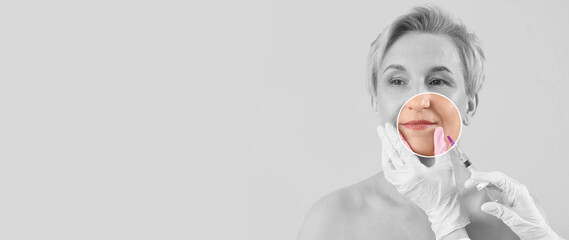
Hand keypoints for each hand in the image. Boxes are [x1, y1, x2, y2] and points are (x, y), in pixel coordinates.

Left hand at [377, 122, 468, 239]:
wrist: (442, 210)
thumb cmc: (446, 190)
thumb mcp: (446, 168)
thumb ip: (442, 149)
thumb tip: (440, 133)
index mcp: (416, 172)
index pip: (402, 150)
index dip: (395, 137)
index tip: (389, 126)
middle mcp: (405, 178)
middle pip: (391, 155)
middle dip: (385, 140)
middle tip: (381, 128)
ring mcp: (401, 184)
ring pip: (387, 165)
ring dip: (384, 151)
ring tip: (383, 140)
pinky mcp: (401, 188)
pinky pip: (389, 173)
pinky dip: (387, 163)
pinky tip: (387, 156)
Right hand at [465, 171, 564, 239]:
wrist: (538, 232)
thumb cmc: (531, 226)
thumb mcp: (514, 220)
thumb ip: (500, 212)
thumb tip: (485, 206)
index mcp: (519, 192)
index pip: (500, 180)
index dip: (486, 177)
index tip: (474, 177)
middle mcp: (516, 189)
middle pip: (497, 178)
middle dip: (482, 178)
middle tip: (469, 182)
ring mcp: (513, 192)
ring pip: (496, 181)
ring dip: (484, 181)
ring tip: (472, 184)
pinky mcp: (510, 196)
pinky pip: (497, 187)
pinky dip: (488, 186)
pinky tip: (481, 188)